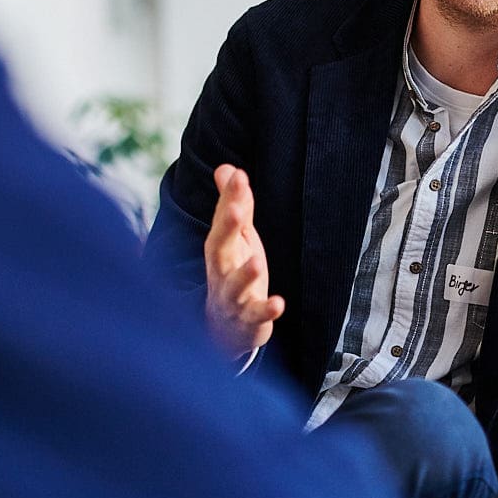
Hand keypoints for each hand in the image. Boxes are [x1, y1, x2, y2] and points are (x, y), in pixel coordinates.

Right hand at [203, 164, 284, 356]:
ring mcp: (232, 298)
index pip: (222, 221)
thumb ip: (233, 205)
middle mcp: (220, 272)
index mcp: (219, 249)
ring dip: (244, 274)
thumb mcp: (235, 238)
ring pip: (234, 286)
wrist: (226, 329)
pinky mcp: (248, 320)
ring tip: (256, 261)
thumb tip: (227, 168)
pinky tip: (278, 303)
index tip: (239, 176)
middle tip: (236, 209)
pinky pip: (255, 316)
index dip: (229, 199)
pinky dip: (265, 310)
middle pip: (219, 248)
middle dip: (226, 229)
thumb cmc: (232, 274)